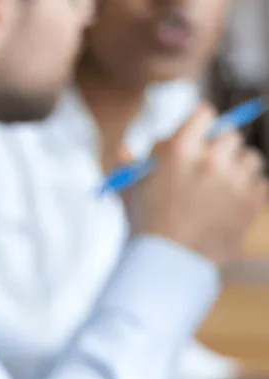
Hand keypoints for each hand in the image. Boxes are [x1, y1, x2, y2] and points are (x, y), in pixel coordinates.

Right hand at [126, 102, 267, 266]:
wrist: (167, 264)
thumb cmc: (144, 226)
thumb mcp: (128, 190)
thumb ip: (127, 163)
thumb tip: (124, 146)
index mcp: (178, 150)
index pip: (205, 113)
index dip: (202, 124)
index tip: (201, 136)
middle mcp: (209, 160)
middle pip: (231, 135)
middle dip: (220, 149)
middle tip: (209, 167)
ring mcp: (233, 181)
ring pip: (250, 158)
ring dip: (238, 170)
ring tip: (220, 190)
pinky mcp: (250, 202)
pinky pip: (260, 183)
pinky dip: (249, 192)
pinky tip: (229, 206)